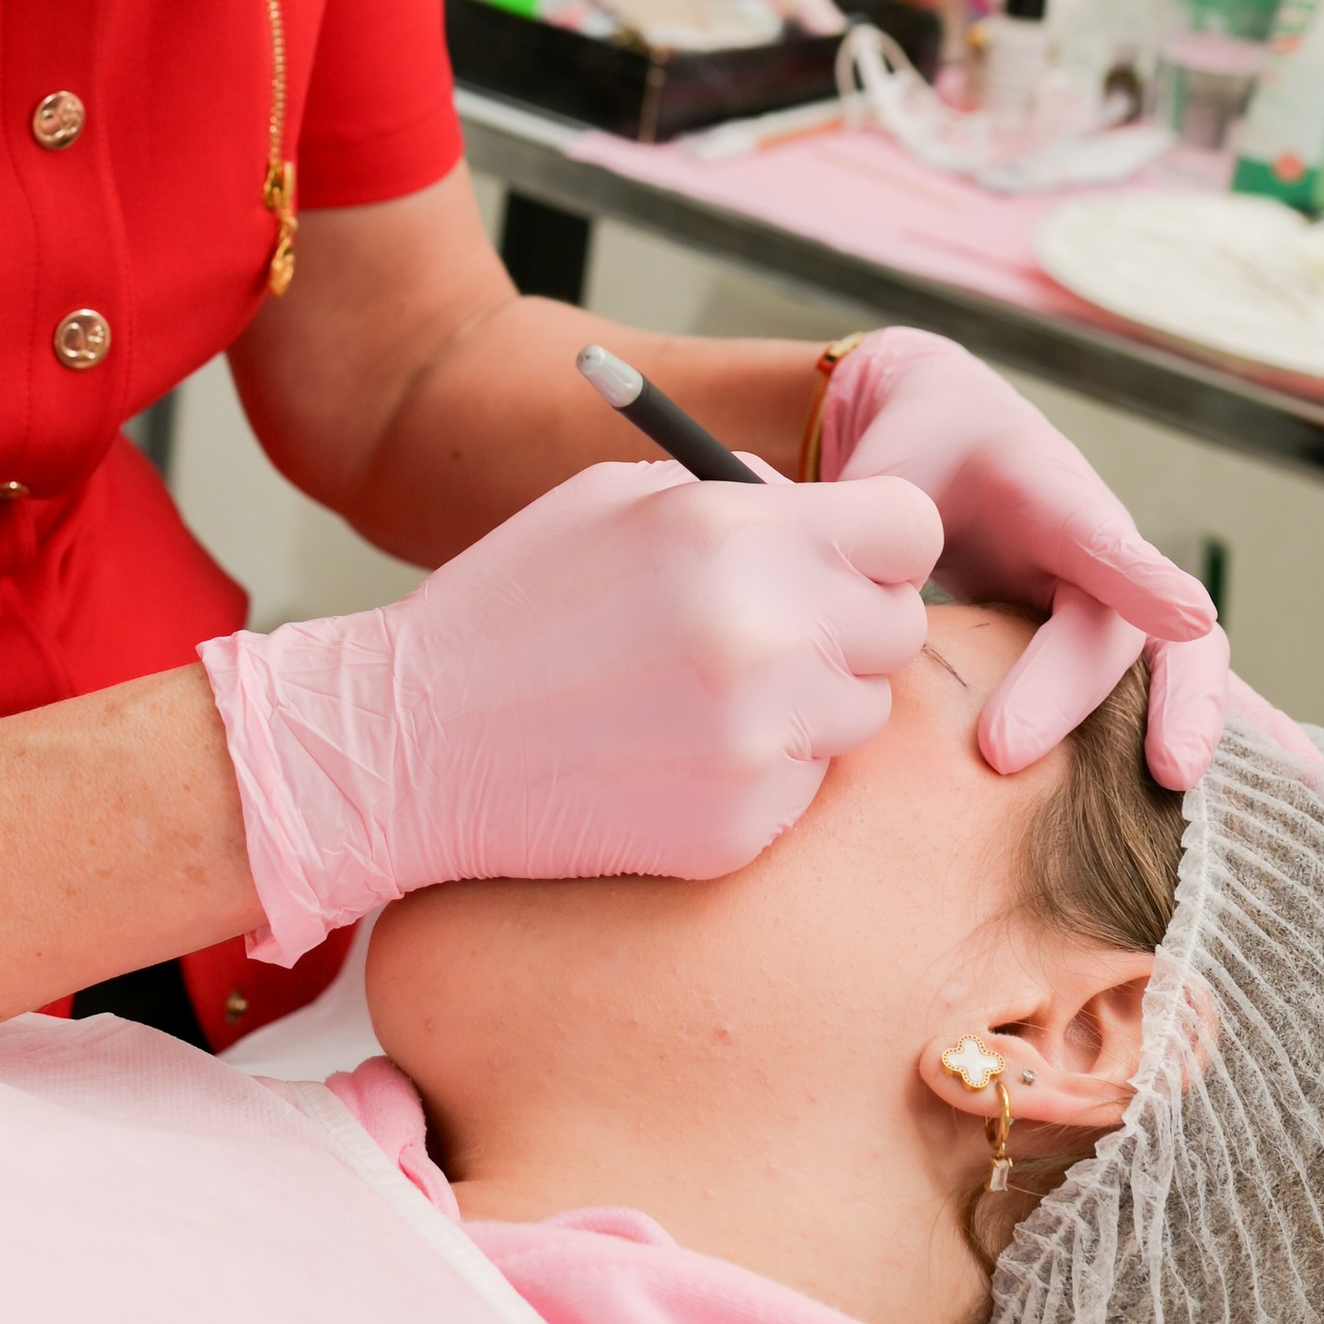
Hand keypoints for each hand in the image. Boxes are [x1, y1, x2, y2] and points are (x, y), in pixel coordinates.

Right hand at [199, 456, 940, 964]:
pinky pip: (805, 789)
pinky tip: (673, 755)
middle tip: (773, 632)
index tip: (854, 559)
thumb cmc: (511, 603)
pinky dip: (761, 773)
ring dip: (809, 703)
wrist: (411, 743)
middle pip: (899, 629)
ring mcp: (753, 741)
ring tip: (704, 693)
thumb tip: (833, 520)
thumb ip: (739, 494)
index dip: (885, 541)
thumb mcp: (613, 501)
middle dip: (849, 624)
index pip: (911, 527)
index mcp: (731, 530)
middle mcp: (759, 633)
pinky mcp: (737, 829)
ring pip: (859, 716)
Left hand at [817, 328, 1323, 792]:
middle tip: (1005, 753)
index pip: (1097, 538)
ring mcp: (1127, 597)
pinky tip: (1302, 788)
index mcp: (1045, 493)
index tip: (1185, 617)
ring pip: (1183, 660)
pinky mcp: (1127, 637)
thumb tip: (873, 623)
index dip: (1140, 578)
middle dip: (1075, 692)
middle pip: (1120, 626)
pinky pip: (1185, 686)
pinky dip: (1245, 732)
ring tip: (1180, 785)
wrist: (959, 427)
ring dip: (1190, 722)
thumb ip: (880, 547)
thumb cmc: (918, 459)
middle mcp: (1103, 549)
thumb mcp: (885, 483)